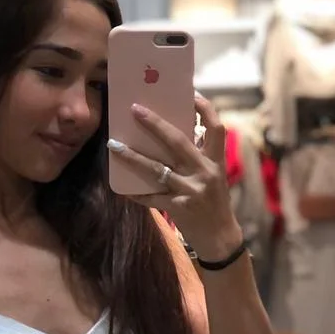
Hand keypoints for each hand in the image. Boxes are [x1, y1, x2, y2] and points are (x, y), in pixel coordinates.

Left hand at [108, 94, 243, 258]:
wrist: (221, 239)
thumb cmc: (215, 203)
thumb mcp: (215, 176)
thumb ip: (200, 157)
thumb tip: (175, 134)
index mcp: (216, 161)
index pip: (216, 128)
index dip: (205, 109)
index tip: (191, 94)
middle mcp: (205, 172)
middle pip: (178, 141)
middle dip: (155, 124)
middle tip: (135, 109)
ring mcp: (191, 190)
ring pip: (157, 169)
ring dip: (132, 156)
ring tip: (113, 145)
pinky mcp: (179, 208)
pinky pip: (152, 198)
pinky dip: (136, 194)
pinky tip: (122, 190)